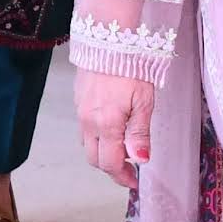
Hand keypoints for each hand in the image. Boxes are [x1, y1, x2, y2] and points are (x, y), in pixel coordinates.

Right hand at [78, 66, 156, 185]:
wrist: (107, 40)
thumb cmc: (129, 67)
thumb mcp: (143, 102)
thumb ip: (140, 133)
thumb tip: (141, 159)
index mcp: (106, 124)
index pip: (110, 163)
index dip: (122, 177)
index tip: (134, 181)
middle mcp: (89, 122)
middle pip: (95, 159)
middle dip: (112, 168)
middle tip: (130, 168)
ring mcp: (81, 112)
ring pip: (88, 145)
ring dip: (103, 153)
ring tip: (122, 148)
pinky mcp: (78, 102)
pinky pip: (84, 129)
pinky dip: (97, 137)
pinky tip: (111, 129)